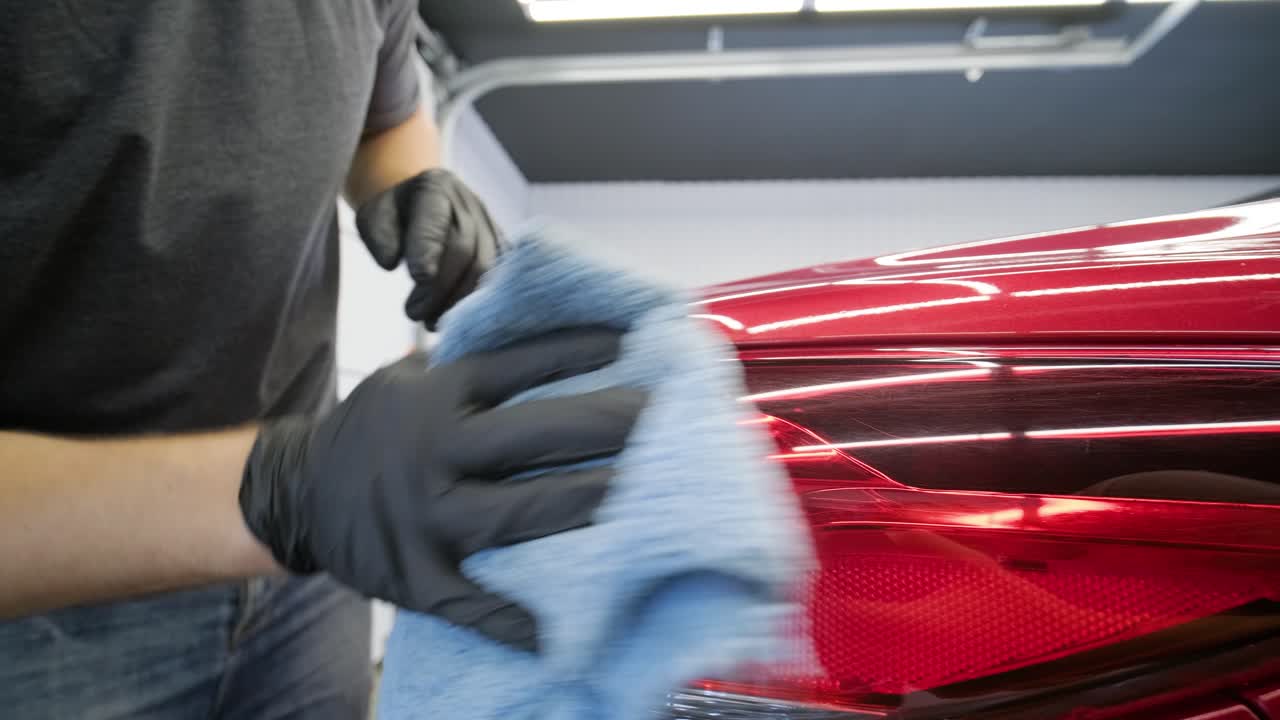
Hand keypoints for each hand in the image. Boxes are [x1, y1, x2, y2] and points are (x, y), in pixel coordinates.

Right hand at [239, 328, 643, 650]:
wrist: (296, 492)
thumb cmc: (374, 430)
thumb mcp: (407, 379)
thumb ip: (464, 361)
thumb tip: (534, 328)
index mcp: (434, 398)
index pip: (516, 367)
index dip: (574, 352)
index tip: (630, 342)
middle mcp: (433, 452)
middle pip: (531, 436)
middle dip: (603, 425)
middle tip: (662, 415)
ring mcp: (425, 518)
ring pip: (518, 512)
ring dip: (585, 503)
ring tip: (645, 494)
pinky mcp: (417, 576)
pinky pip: (472, 603)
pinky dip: (513, 620)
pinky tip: (560, 632)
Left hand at [355, 168, 501, 328]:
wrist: (420, 205)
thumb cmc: (394, 216)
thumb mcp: (373, 217)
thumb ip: (381, 238)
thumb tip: (397, 265)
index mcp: (435, 187)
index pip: (435, 220)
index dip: (428, 249)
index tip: (417, 278)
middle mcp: (470, 204)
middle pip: (465, 249)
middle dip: (440, 288)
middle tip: (414, 313)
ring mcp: (490, 226)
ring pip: (487, 267)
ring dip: (460, 301)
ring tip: (433, 322)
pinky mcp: (501, 247)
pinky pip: (500, 277)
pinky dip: (480, 302)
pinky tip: (458, 319)